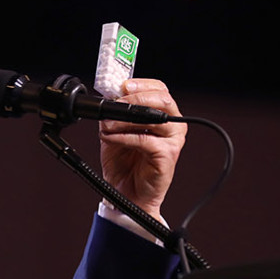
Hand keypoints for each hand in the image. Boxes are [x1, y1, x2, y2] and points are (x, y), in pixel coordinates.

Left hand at [98, 78, 185, 219]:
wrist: (126, 193)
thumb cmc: (125, 164)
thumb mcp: (115, 131)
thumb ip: (114, 114)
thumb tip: (108, 98)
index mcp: (163, 115)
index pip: (159, 89)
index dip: (142, 84)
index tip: (122, 87)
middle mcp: (173, 125)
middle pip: (161, 99)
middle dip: (135, 99)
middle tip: (114, 105)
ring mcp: (173, 141)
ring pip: (152, 118)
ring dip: (123, 120)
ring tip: (106, 126)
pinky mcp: (167, 156)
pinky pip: (144, 140)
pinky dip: (124, 137)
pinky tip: (111, 138)